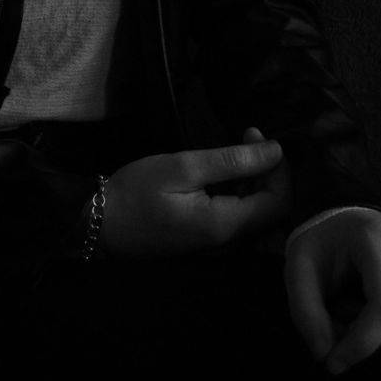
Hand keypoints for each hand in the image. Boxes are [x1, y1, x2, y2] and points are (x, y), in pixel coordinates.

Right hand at [100, 135, 290, 256]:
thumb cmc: (137, 193)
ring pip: (258, 213)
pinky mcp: (208, 241)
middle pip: (273, 208)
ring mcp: (219, 245)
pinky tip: (223, 171)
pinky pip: (240, 217)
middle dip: (269, 170)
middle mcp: (230, 242)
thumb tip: (276, 151)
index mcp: (226, 225)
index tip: (255, 135)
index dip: (279, 167)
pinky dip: (241, 191)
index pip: (280, 201)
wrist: (100, 226)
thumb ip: (232, 161)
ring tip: (235, 148)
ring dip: (256, 179)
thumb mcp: (183, 167)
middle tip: (246, 135)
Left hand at [284, 211, 380, 374]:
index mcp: (379, 238)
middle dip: (369, 339)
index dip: (362, 344)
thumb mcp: (297, 271)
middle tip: (341, 320)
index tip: (333, 363)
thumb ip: (305, 313)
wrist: (345, 226)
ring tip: (363, 313)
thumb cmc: (322, 248)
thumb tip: (326, 355)